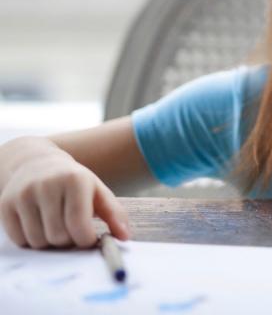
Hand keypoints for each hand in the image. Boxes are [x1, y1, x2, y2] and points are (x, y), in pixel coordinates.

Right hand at [0, 150, 129, 248]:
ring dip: (49, 242)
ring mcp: (23, 194)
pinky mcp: (5, 205)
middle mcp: (47, 185)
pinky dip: (31, 240)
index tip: (88, 237)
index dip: (86, 240)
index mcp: (75, 180)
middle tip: (71, 231)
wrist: (34, 162)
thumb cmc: (72, 182)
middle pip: (58, 237)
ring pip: (38, 241)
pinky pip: (19, 240)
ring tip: (55, 226)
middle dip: (68, 241)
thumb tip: (126, 237)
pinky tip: (38, 224)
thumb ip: (114, 213)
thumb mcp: (96, 190)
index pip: (79, 226)